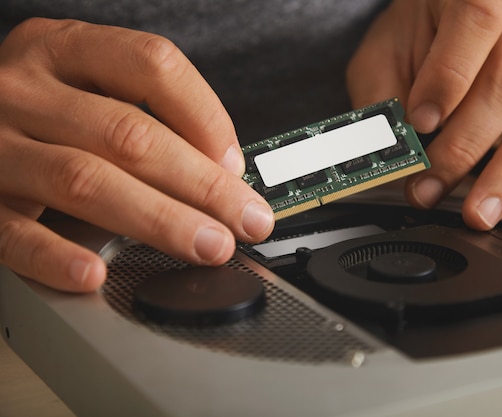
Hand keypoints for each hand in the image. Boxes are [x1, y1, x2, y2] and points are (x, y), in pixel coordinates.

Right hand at [0, 18, 273, 291]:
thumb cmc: (37, 107)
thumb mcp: (83, 84)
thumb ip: (143, 115)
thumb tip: (220, 173)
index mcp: (64, 49)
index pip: (153, 66)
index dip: (206, 117)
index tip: (237, 166)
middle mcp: (25, 89)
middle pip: (129, 135)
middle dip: (200, 185)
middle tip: (245, 221)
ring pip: (84, 181)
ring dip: (158, 220)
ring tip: (207, 246)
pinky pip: (13, 233)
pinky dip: (56, 256)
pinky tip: (96, 273)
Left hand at [347, 0, 501, 228]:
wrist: (455, 11)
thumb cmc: (422, 28)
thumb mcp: (386, 49)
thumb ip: (382, 95)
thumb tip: (384, 154)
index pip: (476, 25)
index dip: (448, 80)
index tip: (420, 124)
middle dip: (465, 146)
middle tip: (432, 188)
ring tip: (482, 211)